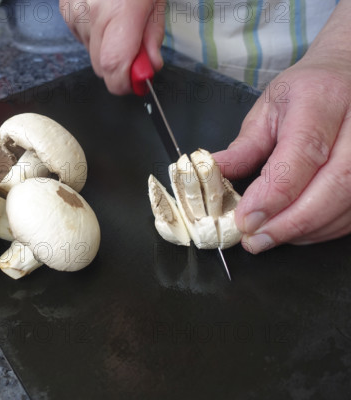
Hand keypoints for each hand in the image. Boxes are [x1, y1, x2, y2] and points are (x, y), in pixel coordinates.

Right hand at [60, 0, 165, 94]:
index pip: (113, 67)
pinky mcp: (65, 9)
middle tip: (136, 49)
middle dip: (120, 66)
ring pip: (90, 52)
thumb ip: (152, 36)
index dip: (124, 82)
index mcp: (120, 12)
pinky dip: (94, 33)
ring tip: (119, 19)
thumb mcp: (156, 1)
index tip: (136, 82)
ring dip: (107, 47)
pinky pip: (80, 36)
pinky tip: (104, 12)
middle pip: (101, 66)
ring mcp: (74, 12)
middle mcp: (92, 15)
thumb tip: (149, 66)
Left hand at [213, 53, 350, 253]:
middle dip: (292, 221)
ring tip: (271, 237)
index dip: (274, 193)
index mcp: (322, 99)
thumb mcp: (267, 109)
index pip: (304, 152)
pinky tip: (297, 231)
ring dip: (307, 230)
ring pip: (350, 202)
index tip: (246, 219)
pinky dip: (325, 228)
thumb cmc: (305, 91)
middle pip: (336, 183)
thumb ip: (243, 148)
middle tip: (256, 240)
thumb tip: (213, 178)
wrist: (347, 74)